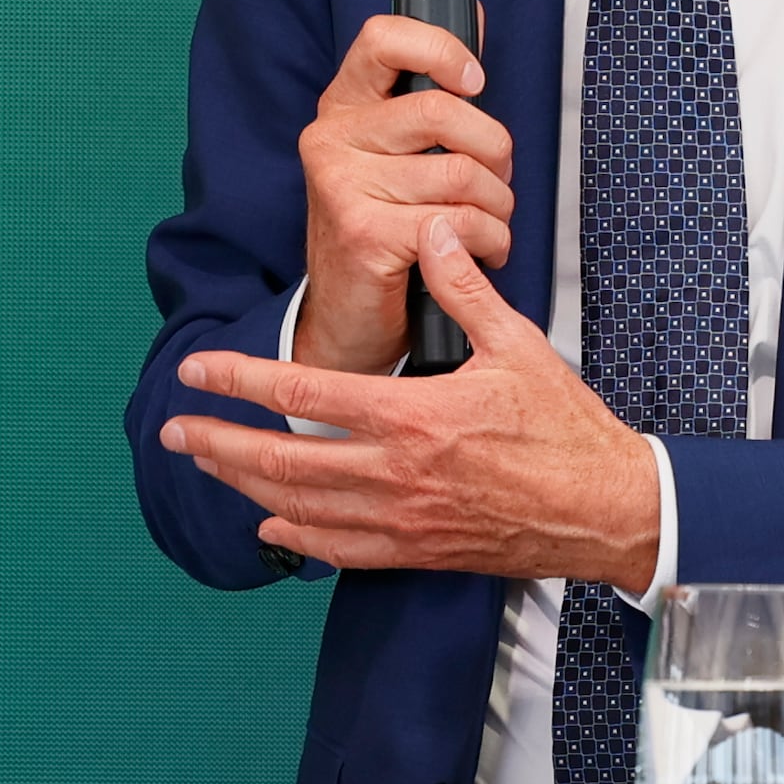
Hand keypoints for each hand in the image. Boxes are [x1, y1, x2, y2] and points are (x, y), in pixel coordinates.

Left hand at [163, 216, 658, 585]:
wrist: (609, 510)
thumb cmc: (568, 430)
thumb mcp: (518, 347)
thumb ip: (464, 290)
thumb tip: (432, 233)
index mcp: (414, 415)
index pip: (303, 392)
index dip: (240, 380)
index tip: (197, 372)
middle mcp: (398, 472)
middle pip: (284, 459)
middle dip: (219, 442)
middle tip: (173, 430)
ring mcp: (405, 518)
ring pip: (302, 506)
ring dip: (244, 486)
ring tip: (206, 466)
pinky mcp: (421, 550)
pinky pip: (343, 549)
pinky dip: (298, 536)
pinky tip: (271, 524)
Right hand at [290, 14, 515, 375]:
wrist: (347, 320)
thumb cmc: (383, 233)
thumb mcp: (398, 154)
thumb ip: (431, 91)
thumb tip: (476, 18)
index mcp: (342, 108)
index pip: (382, 38)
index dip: (441, 50)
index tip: (472, 81)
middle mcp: (332, 139)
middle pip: (443, 111)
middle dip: (494, 152)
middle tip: (493, 181)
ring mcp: (342, 185)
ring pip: (462, 174)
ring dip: (497, 210)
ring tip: (485, 227)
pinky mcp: (364, 233)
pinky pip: (460, 222)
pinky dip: (488, 242)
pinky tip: (475, 253)